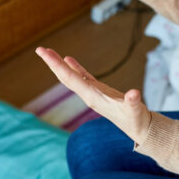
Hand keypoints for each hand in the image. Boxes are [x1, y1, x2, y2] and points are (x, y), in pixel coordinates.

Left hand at [35, 47, 150, 143]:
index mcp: (92, 97)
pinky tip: (68, 59)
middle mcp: (88, 94)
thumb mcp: (135, 111)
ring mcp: (92, 92)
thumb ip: (133, 103)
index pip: (70, 78)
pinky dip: (75, 67)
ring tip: (48, 52)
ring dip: (60, 64)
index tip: (45, 53)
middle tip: (40, 49)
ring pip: (71, 76)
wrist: (139, 128)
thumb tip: (134, 94)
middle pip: (65, 76)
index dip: (57, 65)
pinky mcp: (98, 91)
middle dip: (52, 63)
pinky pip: (82, 76)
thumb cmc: (136, 120)